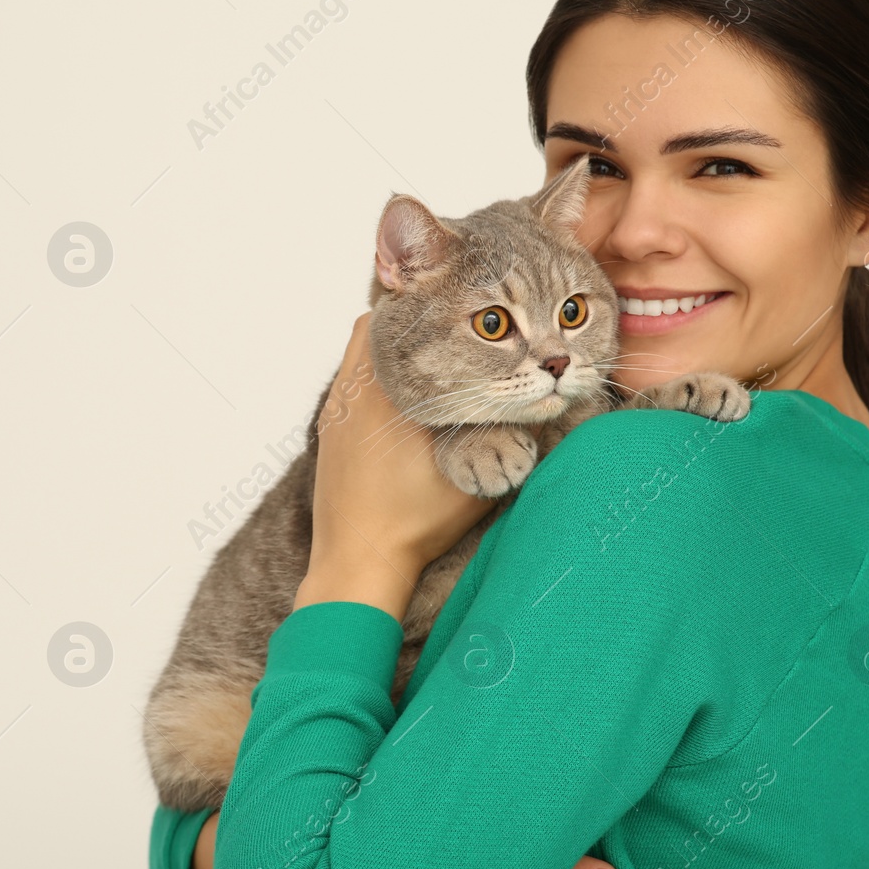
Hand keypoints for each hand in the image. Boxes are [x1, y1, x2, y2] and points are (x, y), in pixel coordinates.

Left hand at [298, 312, 497, 620]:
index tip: (459, 307)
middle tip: (449, 327)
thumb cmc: (417, 521)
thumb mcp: (478, 471)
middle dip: (411, 321)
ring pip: (359, 354)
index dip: (431, 305)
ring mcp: (336, 411)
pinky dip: (376, 378)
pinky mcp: (330, 433)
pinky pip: (350, 384)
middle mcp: (352, 390)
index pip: (399, 316)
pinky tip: (405, 398)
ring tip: (431, 360)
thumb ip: (508, 432)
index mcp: (387, 388)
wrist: (359, 563)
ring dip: (392, 350)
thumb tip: (538, 399)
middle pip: (374, 326)